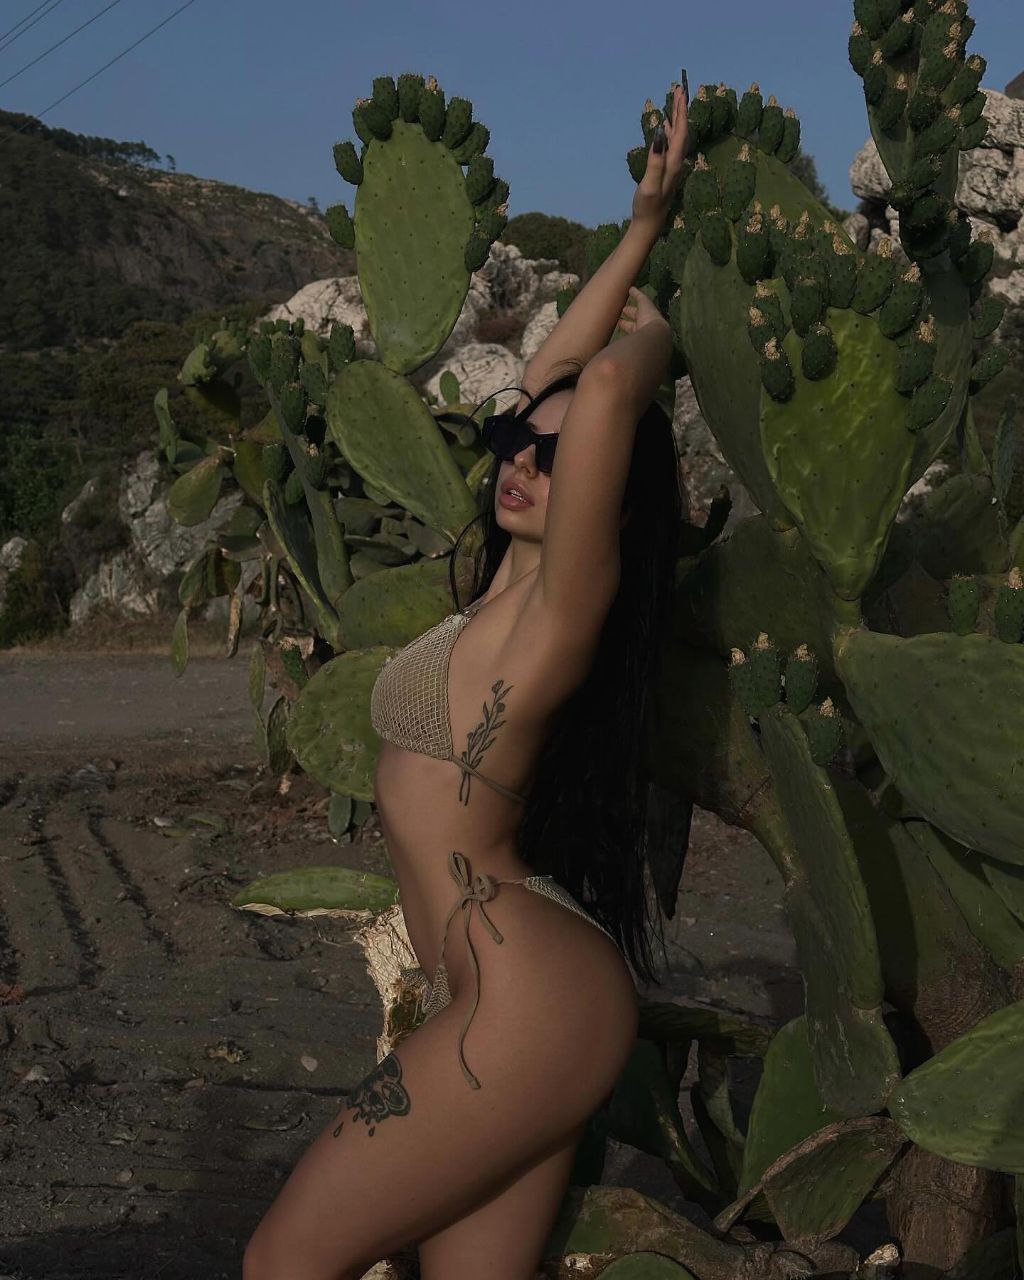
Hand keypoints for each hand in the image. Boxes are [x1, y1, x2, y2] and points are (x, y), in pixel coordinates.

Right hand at [617, 286, 669, 335]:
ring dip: (623, 327)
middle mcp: (644, 326)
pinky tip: (615, 335)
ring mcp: (639, 336)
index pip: (638, 312)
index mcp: (648, 316)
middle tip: (617, 315)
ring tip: (614, 324)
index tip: (623, 308)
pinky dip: (622, 336)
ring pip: (630, 331)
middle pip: (634, 322)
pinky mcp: (634, 343)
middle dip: (626, 319)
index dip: (631, 310)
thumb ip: (638, 295)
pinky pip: (627, 339)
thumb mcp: (644, 303)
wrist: (652, 336)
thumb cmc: (649, 317)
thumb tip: (631, 288)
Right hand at [631, 81, 688, 232]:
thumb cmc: (647, 207)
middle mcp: (677, 163)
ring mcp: (672, 167)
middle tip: (679, 89)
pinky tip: (666, 126)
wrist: (649, 225)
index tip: (681, 92)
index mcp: (674, 163)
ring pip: (678, 137)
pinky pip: (671, 145)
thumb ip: (655, 160)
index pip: (682, 132)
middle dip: (681, 109)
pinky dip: (670, 131)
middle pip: (683, 131)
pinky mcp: (666, 170)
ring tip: (675, 102)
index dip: (682, 111)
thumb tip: (660, 135)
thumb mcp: (650, 184)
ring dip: (677, 118)